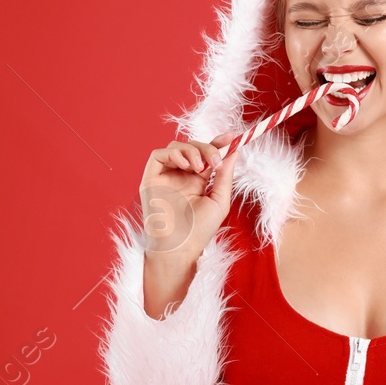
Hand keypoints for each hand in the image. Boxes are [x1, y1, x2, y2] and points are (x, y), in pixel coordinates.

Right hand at [138, 133, 239, 261]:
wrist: (180, 247)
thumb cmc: (199, 230)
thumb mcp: (219, 200)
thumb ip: (224, 175)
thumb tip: (234, 150)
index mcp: (197, 181)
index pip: (206, 154)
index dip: (217, 143)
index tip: (231, 138)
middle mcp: (180, 176)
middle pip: (193, 147)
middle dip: (207, 148)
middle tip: (215, 161)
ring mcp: (165, 176)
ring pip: (176, 147)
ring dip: (191, 151)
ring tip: (199, 168)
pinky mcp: (151, 178)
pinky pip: (158, 155)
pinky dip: (174, 154)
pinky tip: (185, 166)